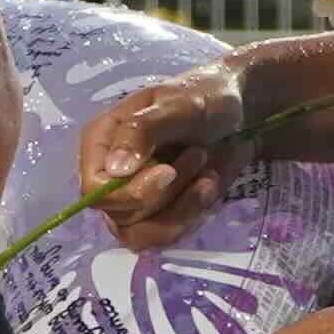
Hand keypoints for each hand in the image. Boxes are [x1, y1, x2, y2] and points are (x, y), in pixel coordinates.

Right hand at [74, 60, 250, 252]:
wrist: (239, 113)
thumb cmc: (203, 97)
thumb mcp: (176, 105)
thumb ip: (142, 132)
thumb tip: (114, 170)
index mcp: (101, 143)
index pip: (94, 190)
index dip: (128, 193)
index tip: (168, 172)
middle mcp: (110, 175)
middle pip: (120, 216)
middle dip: (166, 196)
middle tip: (198, 155)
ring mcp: (133, 198)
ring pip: (142, 234)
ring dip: (181, 211)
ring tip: (208, 176)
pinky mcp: (158, 214)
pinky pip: (165, 236)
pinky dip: (192, 215)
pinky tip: (210, 184)